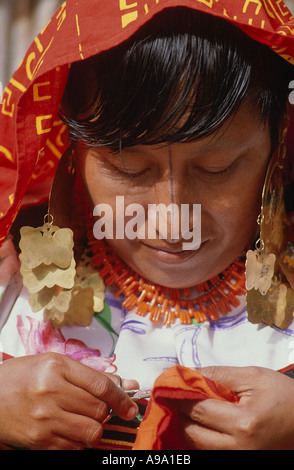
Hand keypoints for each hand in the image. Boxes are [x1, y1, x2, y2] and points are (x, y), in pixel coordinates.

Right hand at [0, 352, 138, 449]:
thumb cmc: (22, 377)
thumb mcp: (54, 365)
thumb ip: (91, 375)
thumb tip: (128, 384)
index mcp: (57, 366)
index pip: (101, 385)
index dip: (121, 398)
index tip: (130, 406)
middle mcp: (51, 390)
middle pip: (98, 410)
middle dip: (106, 413)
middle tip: (101, 410)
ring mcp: (44, 417)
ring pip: (91, 431)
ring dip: (95, 429)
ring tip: (85, 420)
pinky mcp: (38, 440)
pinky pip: (74, 446)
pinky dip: (79, 441)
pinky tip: (69, 429)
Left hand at [174, 365, 293, 449]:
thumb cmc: (284, 397)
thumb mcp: (254, 377)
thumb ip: (218, 374)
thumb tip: (187, 373)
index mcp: (243, 424)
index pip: (197, 409)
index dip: (178, 395)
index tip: (164, 385)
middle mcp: (238, 449)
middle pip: (191, 434)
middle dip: (179, 413)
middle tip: (174, 396)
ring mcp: (239, 460)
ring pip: (197, 447)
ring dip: (187, 427)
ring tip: (185, 408)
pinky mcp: (239, 463)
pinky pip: (209, 452)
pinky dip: (199, 438)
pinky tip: (199, 422)